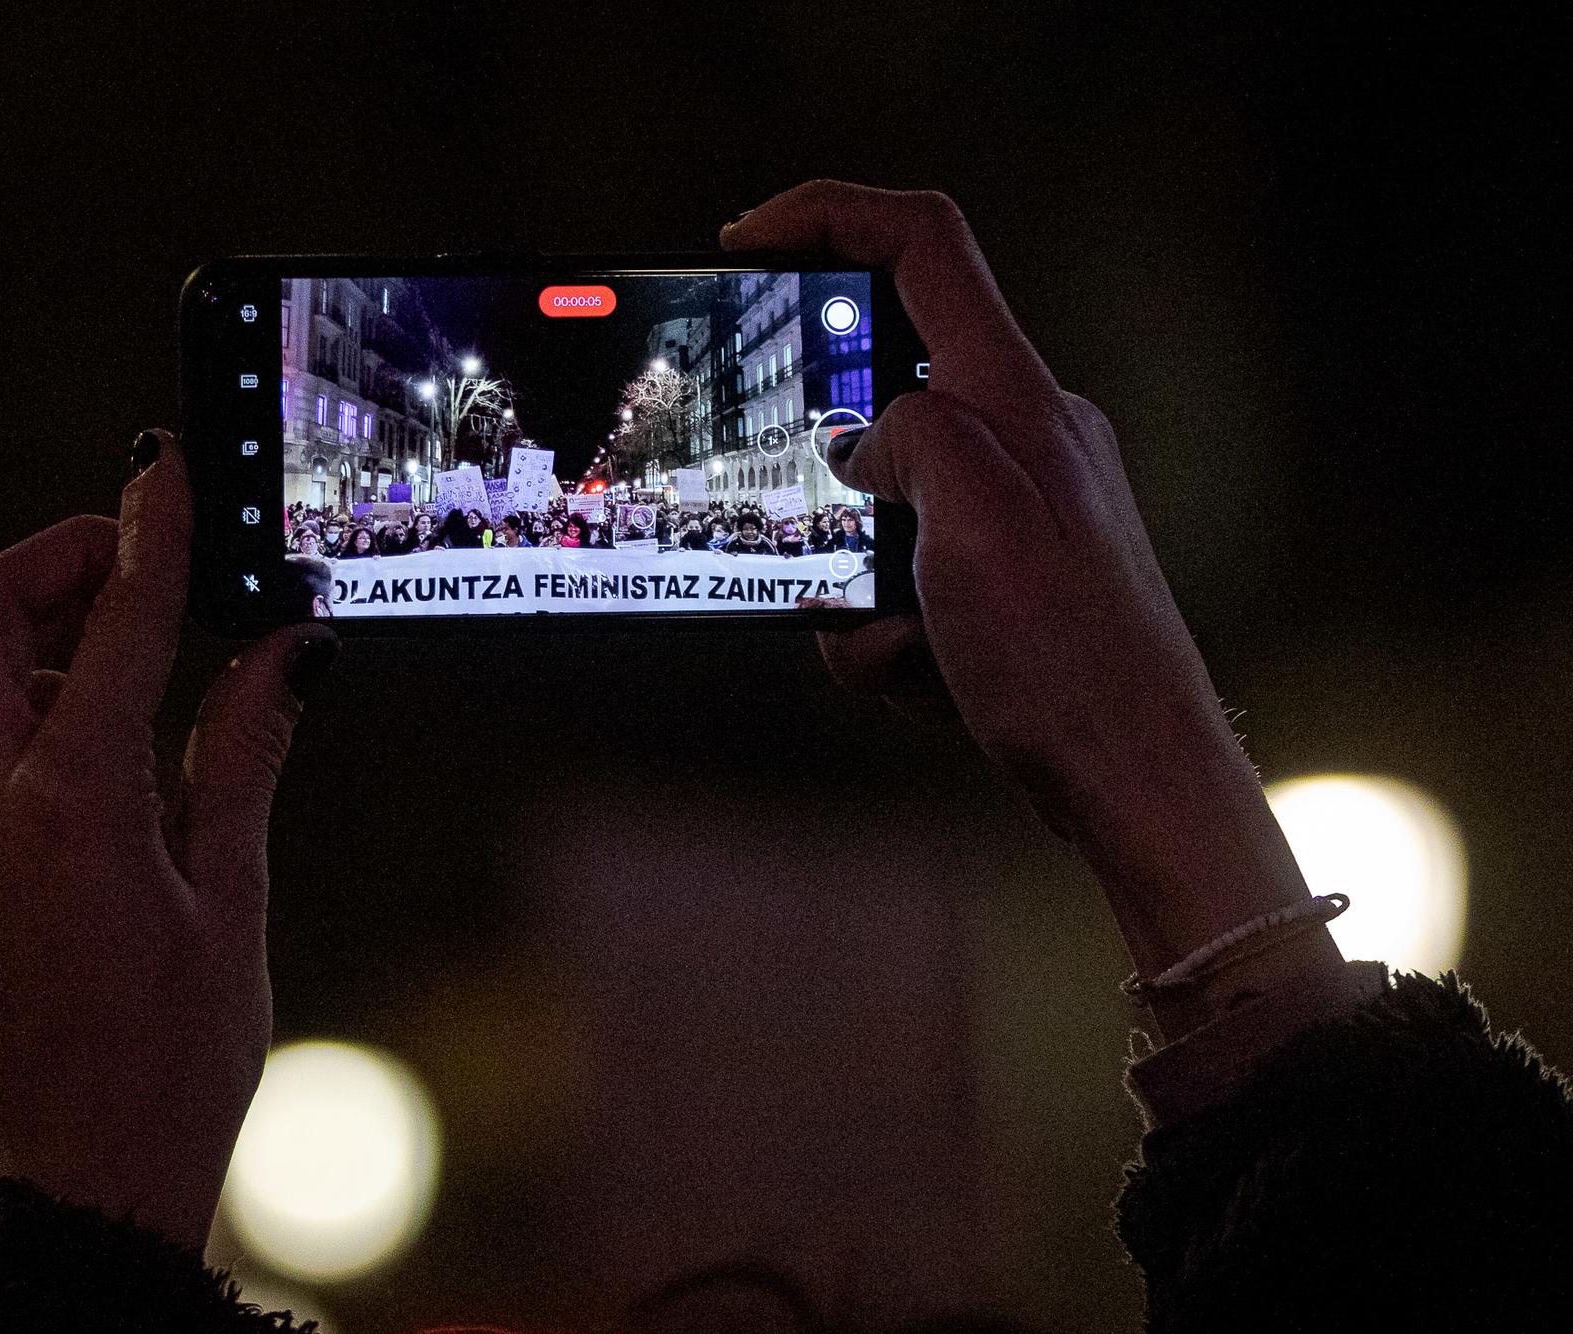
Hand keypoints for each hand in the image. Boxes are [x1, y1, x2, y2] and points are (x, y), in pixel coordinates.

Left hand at [0, 431, 336, 1247]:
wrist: (86, 1167)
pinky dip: (24, 677)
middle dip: (62, 555)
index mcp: (69, 802)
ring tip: (140, 630)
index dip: (152, 535)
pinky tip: (110, 707)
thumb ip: (245, 752)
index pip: (111, 623)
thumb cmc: (172, 1053)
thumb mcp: (232, 893)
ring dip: (34, 615)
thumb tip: (288, 650)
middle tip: (154, 558)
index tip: (172, 471)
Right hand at [726, 183, 1339, 1036]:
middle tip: (793, 519)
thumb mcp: (972, 515)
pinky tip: (915, 674)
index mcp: (1016, 399)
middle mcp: (1020, 440)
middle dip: (821, 466)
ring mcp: (1011, 514)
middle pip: (883, 391)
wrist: (1135, 781)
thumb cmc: (1071, 656)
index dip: (827, 215)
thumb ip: (909, 434)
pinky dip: (883, 632)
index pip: (922, 246)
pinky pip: (901, 583)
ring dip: (851, 577)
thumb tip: (867, 438)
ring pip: (878, 507)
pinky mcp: (999, 584)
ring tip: (887, 639)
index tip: (746, 240)